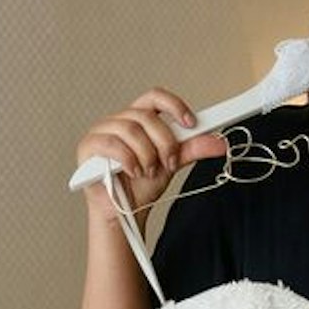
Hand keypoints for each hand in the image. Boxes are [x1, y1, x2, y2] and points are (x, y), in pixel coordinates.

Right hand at [77, 88, 228, 225]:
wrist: (125, 212)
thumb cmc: (142, 185)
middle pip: (146, 116)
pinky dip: (128, 159)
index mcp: (138, 118)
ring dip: (146, 154)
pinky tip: (133, 172)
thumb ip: (192, 149)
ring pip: (130, 130)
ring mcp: (101, 131)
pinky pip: (111, 144)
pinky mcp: (88, 146)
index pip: (155, 96)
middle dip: (163, 141)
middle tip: (168, 162)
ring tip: (148, 171)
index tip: (191, 123)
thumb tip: (220, 142)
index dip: (174, 105)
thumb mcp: (172, 164)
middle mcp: (119, 120)